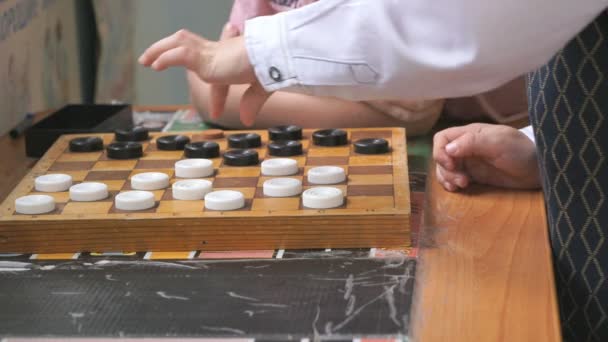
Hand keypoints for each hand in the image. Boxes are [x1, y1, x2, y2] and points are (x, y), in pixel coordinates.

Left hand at [139, 28, 270, 125]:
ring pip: (179, 43)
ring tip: (146, 60)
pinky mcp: (204, 57)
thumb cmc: (269, 69)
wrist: (269, 57)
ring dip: (160, 49)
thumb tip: (247, 120)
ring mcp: (211, 53)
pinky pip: (179, 54)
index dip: (218, 96)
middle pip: (190, 45)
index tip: (216, 113)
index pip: (218, 71)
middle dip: (171, 50)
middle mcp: (220, 52)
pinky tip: (155, 65)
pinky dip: (166, 58)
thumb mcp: (260, 89)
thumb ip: (252, 102)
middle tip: (154, 62)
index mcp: (233, 59)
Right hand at [433, 123, 539, 190]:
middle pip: (441, 156)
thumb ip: (473, 142)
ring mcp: (468, 162)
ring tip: (463, 185)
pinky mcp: (473, 175)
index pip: (442, 138)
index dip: (440, 151)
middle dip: (446, 169)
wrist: (537, 170)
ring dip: (448, 178)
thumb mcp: (499, 143)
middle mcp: (465, 147)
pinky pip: (453, 178)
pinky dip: (450, 184)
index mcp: (470, 134)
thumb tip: (448, 149)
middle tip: (463, 181)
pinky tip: (458, 188)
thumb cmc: (520, 152)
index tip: (451, 164)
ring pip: (444, 169)